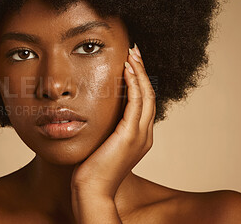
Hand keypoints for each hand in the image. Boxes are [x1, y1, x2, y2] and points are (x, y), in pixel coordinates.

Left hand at [71, 44, 155, 220]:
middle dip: (142, 71)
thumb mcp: (101, 142)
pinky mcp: (130, 135)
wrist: (91, 189)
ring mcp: (140, 135)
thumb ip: (105, 127)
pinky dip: (134, 83)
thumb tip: (94, 111)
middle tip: (134, 51)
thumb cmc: (90, 168)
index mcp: (138, 136)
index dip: (139, 81)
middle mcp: (144, 134)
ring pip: (146, 95)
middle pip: (149, 95)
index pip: (143, 102)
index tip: (130, 63)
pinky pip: (137, 102)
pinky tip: (126, 69)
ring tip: (132, 54)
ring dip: (140, 72)